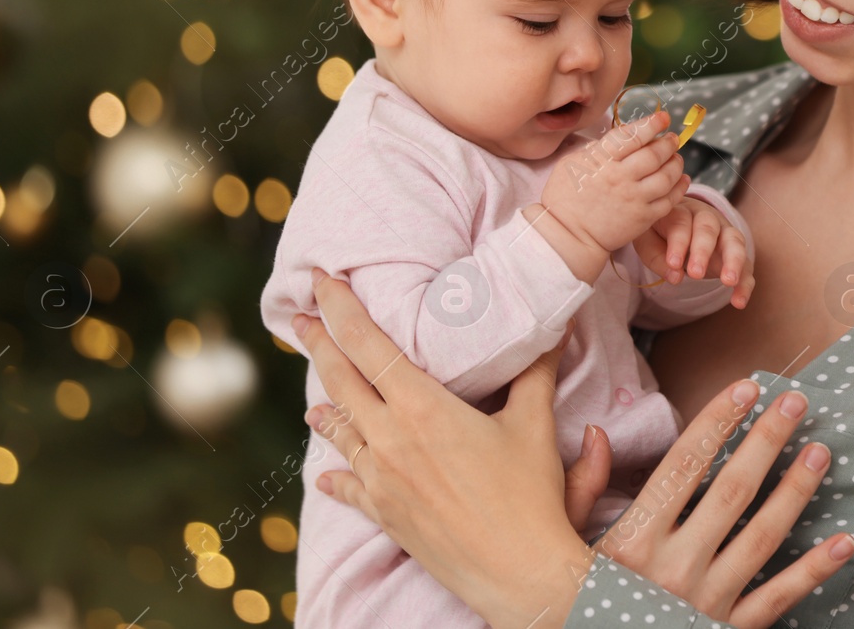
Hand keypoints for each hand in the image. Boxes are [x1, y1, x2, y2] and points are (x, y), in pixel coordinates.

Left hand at [297, 269, 847, 628]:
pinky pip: (349, 487)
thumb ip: (537, 370)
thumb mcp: (535, 424)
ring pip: (340, 431)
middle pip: (341, 380)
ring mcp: (382, 480)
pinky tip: (325, 472)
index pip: (368, 344)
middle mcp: (390, 440)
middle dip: (319, 344)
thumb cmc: (530, 498)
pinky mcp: (385, 514)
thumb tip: (553, 324)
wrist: (519, 573)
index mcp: (421, 408)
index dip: (341, 308)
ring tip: (312, 393)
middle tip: (300, 318)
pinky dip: (336, 473)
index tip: (321, 280)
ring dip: (325, 405)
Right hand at [538, 108, 686, 254]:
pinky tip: (682, 179)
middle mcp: (621, 178)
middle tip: (672, 139)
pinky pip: (670, 200)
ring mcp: (634, 199)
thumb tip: (621, 136)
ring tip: (676, 158)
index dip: (651, 124)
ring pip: (667, 176)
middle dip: (668, 143)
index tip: (663, 118)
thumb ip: (598, 148)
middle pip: (655, 154)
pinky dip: (680, 187)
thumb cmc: (565, 198)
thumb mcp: (571, 162)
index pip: (633, 136)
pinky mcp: (643, 218)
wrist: (567, 235)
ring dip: (676, 163)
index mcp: (602, 161)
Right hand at [584, 379, 853, 627]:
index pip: (683, 465)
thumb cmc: (577, 603)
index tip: (746, 388)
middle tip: (795, 402)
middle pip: (732, 491)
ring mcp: (705, 602)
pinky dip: (813, 571)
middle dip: (766, 441)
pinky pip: (778, 599)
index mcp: (633, 539)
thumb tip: (597, 432)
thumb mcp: (562, 546)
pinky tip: (844, 542)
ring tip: (820, 451)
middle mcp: (673, 568)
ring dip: (795, 491)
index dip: (717, 422)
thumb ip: (579, 490)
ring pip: (761, 538)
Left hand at [632, 197, 754, 308]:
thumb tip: (675, 276)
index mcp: (680, 211)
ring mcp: (724, 234)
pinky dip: (744, 283)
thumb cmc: (659, 233)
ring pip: (734, 241)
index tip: (673, 264)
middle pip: (708, 228)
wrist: (677, 227)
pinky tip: (739, 301)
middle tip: (696, 273)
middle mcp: (705, 218)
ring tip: (729, 282)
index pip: (680, 222)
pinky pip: (746, 266)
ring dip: (733, 261)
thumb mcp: (647, 240)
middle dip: (703, 251)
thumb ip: (655, 256)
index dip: (678, 243)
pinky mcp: (735, 253)